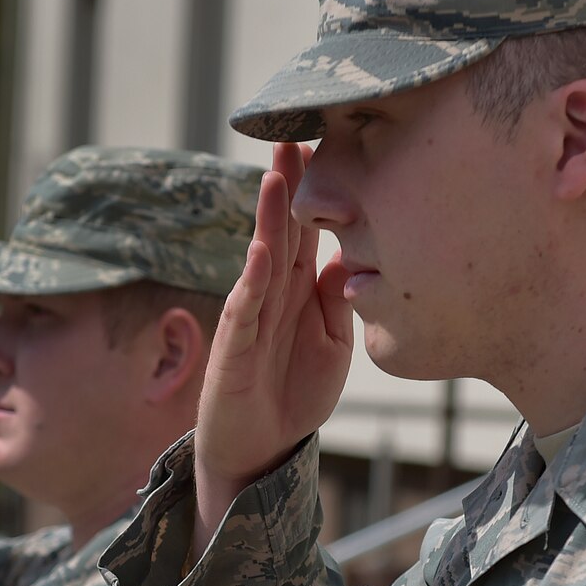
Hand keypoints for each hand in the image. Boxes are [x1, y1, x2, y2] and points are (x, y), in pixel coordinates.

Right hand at [193, 142, 353, 542]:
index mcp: (297, 290)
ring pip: (261, 260)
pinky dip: (253, 280)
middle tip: (293, 133)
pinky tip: (262, 252)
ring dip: (270, 219)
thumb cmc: (295, 395)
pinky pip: (245, 310)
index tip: (326, 143)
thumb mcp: (333, 343)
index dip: (314, 190)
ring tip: (278, 176)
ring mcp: (250, 318)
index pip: (306, 230)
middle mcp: (270, 295)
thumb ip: (339, 299)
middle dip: (287, 184)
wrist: (261, 452)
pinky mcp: (235, 349)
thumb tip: (350, 252)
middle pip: (281, 229)